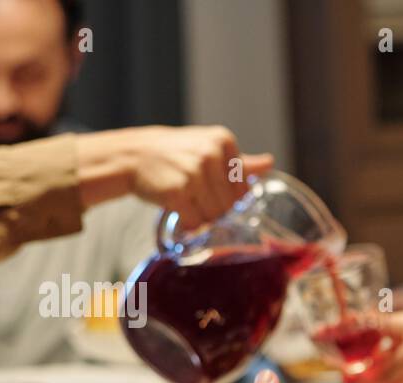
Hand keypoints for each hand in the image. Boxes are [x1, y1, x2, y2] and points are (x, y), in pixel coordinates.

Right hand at [77, 126, 273, 226]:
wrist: (133, 155)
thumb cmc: (174, 154)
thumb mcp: (208, 148)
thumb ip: (240, 161)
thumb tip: (269, 163)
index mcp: (223, 141)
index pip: (243, 190)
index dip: (227, 197)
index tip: (208, 188)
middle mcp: (210, 154)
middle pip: (230, 205)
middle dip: (213, 209)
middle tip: (194, 196)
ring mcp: (194, 173)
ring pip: (214, 216)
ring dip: (200, 216)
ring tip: (185, 200)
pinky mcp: (177, 192)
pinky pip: (195, 222)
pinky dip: (188, 223)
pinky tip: (177, 208)